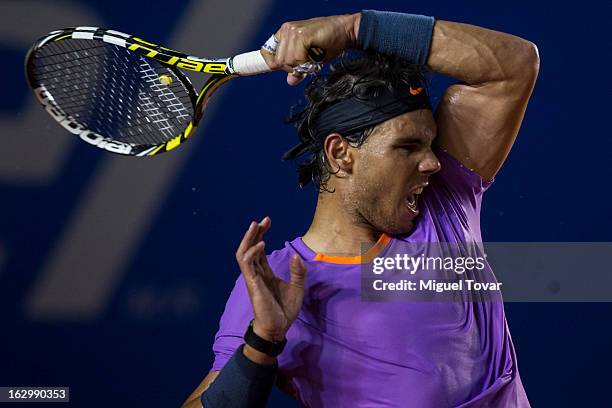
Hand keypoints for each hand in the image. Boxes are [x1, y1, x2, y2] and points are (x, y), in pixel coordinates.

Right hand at [235, 217, 306, 342]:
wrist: (278, 328)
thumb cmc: (284, 310)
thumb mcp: (297, 287)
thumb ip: (298, 272)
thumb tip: (296, 256)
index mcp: (264, 273)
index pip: (259, 249)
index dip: (261, 234)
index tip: (268, 222)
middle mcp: (256, 273)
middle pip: (250, 247)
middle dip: (255, 232)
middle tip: (263, 220)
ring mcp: (252, 278)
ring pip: (243, 253)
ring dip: (249, 239)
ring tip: (255, 226)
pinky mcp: (252, 284)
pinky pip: (247, 264)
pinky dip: (253, 253)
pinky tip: (261, 245)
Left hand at [260, 13, 360, 85]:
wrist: (346, 31)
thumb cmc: (330, 42)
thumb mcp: (310, 57)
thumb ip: (298, 66)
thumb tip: (290, 81)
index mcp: (285, 33)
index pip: (267, 52)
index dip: (273, 64)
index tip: (283, 70)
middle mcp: (286, 30)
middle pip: (278, 61)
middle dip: (292, 68)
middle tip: (307, 64)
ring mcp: (293, 32)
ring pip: (287, 62)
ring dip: (301, 66)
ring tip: (313, 59)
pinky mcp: (301, 36)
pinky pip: (297, 59)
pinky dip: (307, 62)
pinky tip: (315, 55)